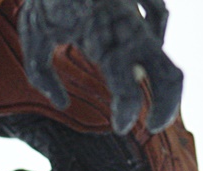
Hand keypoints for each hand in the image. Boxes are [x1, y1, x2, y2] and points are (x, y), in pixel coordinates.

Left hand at [19, 0, 182, 133]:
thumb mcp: (33, 36)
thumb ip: (44, 77)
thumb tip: (62, 103)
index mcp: (105, 42)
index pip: (129, 91)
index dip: (128, 114)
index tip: (122, 127)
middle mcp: (129, 28)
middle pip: (168, 75)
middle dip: (167, 105)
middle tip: (156, 125)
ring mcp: (139, 11)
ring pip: (167, 48)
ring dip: (166, 80)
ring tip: (156, 98)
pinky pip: (160, 19)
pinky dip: (156, 40)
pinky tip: (143, 53)